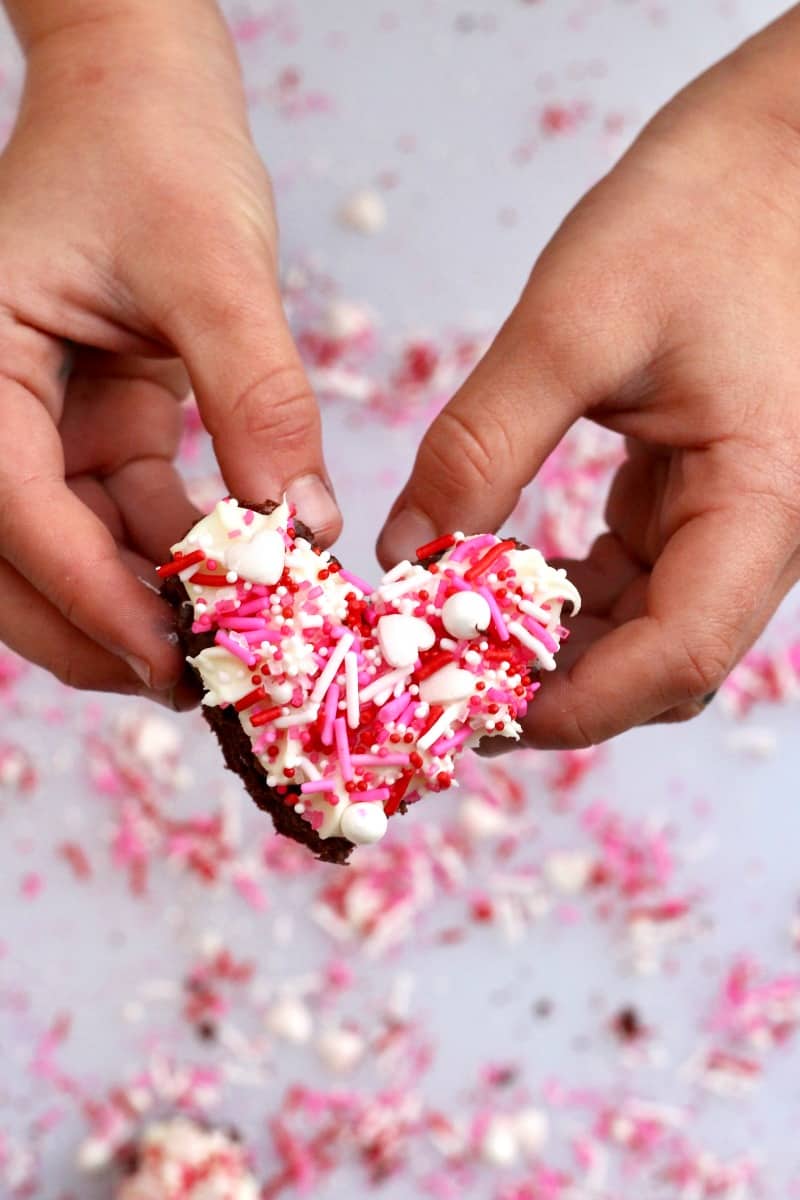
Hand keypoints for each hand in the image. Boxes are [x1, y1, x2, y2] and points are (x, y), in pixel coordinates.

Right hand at [0, 1, 338, 702]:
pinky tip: (243, 583)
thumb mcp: (209, 264)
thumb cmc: (153, 147)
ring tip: (233, 650)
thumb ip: (252, 396)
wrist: (147, 95)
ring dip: (147, 605)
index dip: (89, 592)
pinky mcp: (98, 431)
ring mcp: (42, 425)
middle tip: (195, 687)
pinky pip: (127, 517)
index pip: (11, 502)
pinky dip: (179, 558)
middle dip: (100, 632)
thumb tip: (298, 526)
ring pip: (76, 554)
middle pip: (19, 561)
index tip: (171, 655)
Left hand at [378, 10, 799, 747]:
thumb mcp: (573, 327)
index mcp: (760, 501)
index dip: (576, 705)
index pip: (678, 657)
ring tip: (459, 638)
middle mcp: (760, 526)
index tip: (474, 711)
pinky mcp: (701, 489)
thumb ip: (482, 448)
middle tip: (449, 683)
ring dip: (558, 645)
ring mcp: (734, 512)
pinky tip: (500, 578)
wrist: (774, 151)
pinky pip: (639, 575)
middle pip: (662, 662)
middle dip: (558, 688)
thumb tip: (407, 555)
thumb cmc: (702, 212)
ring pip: (648, 627)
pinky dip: (570, 594)